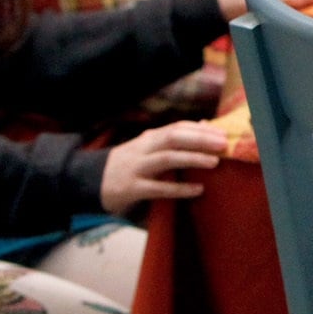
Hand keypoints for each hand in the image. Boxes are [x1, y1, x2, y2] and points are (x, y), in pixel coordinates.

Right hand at [100, 121, 228, 212]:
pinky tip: (197, 189)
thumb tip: (204, 124)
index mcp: (148, 138)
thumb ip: (172, 138)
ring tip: (214, 162)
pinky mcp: (132, 189)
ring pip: (166, 159)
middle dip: (199, 139)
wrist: (88, 181)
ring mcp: (136, 168)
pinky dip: (179, 188)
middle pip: (173, 138)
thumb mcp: (147, 147)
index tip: (222, 132)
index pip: (176, 127)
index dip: (200, 129)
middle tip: (223, 144)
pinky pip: (158, 188)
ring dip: (192, 158)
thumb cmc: (127, 164)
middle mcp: (143, 149)